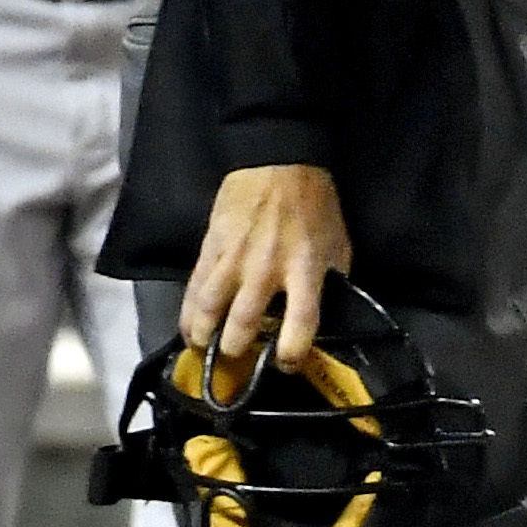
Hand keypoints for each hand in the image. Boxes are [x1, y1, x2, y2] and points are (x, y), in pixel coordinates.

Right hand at [181, 163, 349, 370]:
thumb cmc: (314, 206)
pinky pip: (194, 288)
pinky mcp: (210, 247)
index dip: (292, 351)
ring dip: (205, 336)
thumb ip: (333, 282)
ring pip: (210, 308)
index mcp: (306, 267)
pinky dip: (188, 313)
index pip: (302, 320)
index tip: (285, 364)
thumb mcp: (338, 244)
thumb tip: (327, 316)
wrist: (277, 161)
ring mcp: (234, 258)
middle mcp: (267, 268)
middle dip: (236, 350)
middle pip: (245, 322)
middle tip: (235, 362)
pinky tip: (188, 330)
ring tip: (204, 350)